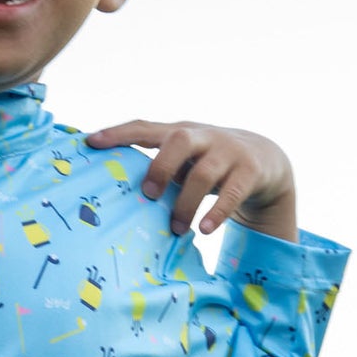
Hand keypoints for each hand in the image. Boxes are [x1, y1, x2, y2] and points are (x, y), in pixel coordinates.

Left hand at [85, 118, 296, 241]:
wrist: (266, 159)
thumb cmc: (208, 163)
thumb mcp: (184, 160)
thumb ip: (158, 168)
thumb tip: (116, 196)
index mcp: (179, 132)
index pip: (144, 127)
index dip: (118, 133)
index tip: (90, 142)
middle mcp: (203, 136)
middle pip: (178, 141)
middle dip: (160, 167)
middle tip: (148, 195)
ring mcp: (229, 151)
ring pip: (204, 173)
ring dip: (187, 203)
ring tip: (178, 229)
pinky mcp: (251, 171)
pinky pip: (233, 192)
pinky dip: (218, 212)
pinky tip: (205, 228)